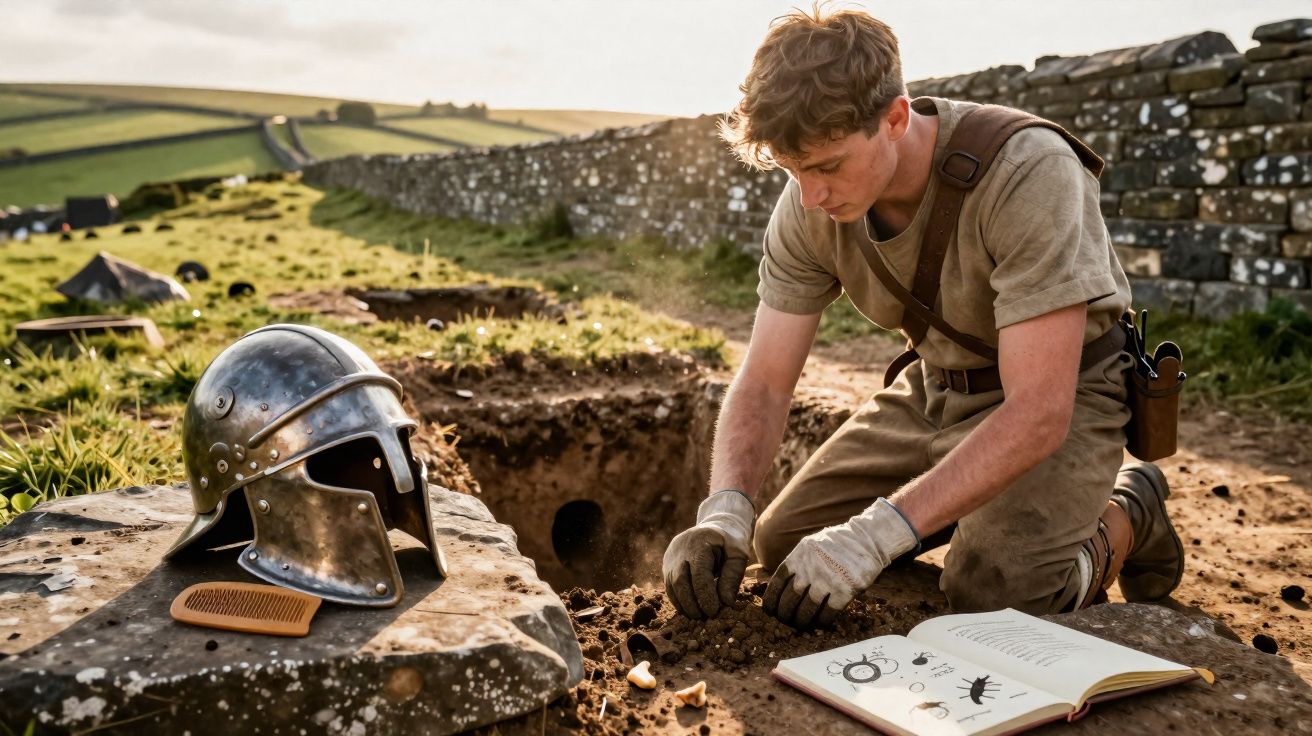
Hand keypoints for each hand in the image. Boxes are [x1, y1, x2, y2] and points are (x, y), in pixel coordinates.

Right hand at [662, 490, 754, 618]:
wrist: (715, 525)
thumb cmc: (730, 542)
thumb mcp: (738, 554)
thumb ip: (733, 577)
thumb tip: (726, 602)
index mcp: (699, 542)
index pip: (698, 573)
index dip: (705, 595)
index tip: (714, 611)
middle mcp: (680, 548)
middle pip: (680, 581)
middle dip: (692, 602)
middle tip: (705, 617)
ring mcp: (671, 556)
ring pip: (671, 585)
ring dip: (684, 604)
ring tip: (698, 616)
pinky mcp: (667, 564)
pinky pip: (669, 585)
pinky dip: (678, 600)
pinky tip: (689, 610)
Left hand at [763, 498, 918, 627]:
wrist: (867, 539)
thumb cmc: (836, 544)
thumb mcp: (810, 546)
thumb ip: (797, 562)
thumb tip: (780, 585)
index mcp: (799, 556)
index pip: (778, 582)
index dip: (771, 599)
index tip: (769, 610)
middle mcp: (810, 568)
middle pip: (790, 598)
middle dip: (784, 613)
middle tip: (785, 620)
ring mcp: (828, 580)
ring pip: (807, 608)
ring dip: (801, 620)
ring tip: (800, 624)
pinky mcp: (845, 590)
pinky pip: (828, 612)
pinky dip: (822, 620)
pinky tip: (820, 622)